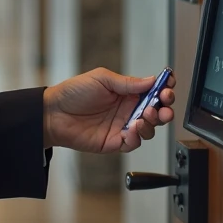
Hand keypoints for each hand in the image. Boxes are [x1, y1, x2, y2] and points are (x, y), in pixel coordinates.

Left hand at [42, 68, 176, 153]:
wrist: (53, 114)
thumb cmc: (73, 93)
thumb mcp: (101, 79)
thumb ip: (128, 82)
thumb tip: (151, 80)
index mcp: (126, 92)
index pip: (152, 90)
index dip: (164, 88)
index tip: (169, 85)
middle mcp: (127, 109)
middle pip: (156, 111)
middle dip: (165, 107)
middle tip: (164, 104)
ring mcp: (122, 126)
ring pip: (149, 128)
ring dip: (152, 122)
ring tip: (145, 115)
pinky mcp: (115, 141)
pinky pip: (134, 143)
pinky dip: (138, 137)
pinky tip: (132, 129)